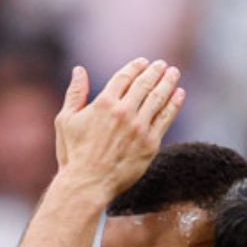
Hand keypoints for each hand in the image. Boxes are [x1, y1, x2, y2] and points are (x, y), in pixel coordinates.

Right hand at [53, 59, 186, 201]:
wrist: (89, 183)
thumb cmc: (74, 153)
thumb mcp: (66, 119)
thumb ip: (75, 93)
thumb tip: (79, 69)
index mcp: (104, 103)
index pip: (124, 77)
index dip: (136, 67)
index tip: (143, 62)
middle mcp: (124, 112)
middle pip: (144, 85)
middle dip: (155, 72)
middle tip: (162, 64)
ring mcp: (139, 128)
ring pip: (158, 98)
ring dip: (167, 83)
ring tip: (174, 73)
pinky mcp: (151, 144)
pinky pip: (165, 119)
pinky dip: (174, 104)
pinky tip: (180, 94)